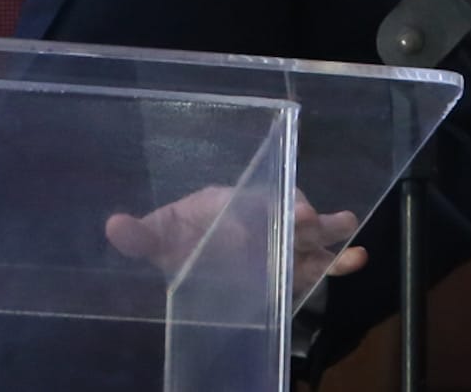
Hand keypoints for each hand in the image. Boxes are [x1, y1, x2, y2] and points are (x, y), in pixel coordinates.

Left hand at [106, 187, 364, 290]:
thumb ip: (140, 234)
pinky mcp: (289, 270)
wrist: (188, 258)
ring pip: (312, 237)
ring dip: (333, 236)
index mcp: (232, 204)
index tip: (295, 212)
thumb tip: (113, 226)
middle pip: (290, 215)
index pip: (261, 199)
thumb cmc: (177, 240)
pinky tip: (357, 258)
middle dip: (305, 220)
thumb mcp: (158, 236)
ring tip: (354, 241)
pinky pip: (317, 265)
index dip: (278, 204)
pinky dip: (338, 262)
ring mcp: (278, 245)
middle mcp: (261, 220)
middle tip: (315, 224)